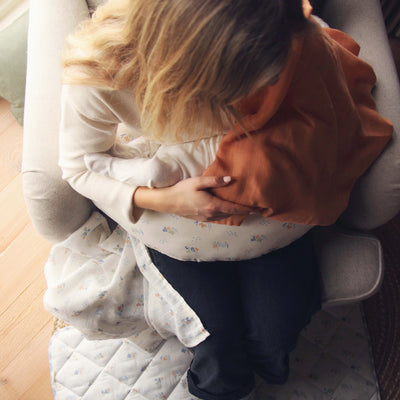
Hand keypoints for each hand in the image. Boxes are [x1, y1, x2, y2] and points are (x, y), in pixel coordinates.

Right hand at [134, 176, 256, 220]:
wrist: (167, 202)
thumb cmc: (182, 190)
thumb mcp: (198, 182)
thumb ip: (214, 181)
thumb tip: (230, 179)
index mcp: (212, 205)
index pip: (233, 208)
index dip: (245, 209)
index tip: (256, 209)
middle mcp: (211, 214)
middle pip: (230, 214)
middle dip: (242, 212)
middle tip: (253, 210)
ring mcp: (205, 218)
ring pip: (224, 217)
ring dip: (233, 214)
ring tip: (242, 211)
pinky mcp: (201, 219)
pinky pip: (216, 218)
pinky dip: (224, 215)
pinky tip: (225, 212)